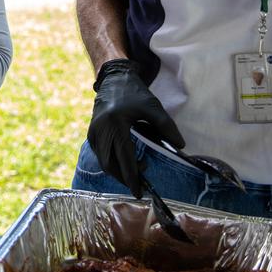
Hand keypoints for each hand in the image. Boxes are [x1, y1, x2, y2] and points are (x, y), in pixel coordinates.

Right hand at [87, 58, 183, 198]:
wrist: (114, 79)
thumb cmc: (134, 93)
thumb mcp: (153, 107)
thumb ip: (167, 126)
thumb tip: (181, 146)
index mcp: (116, 123)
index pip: (123, 157)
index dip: (132, 177)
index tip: (139, 192)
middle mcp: (101, 129)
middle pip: (109, 164)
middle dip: (123, 178)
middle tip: (138, 186)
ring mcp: (93, 131)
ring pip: (103, 161)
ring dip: (117, 171)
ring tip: (135, 172)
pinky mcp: (91, 132)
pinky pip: (100, 154)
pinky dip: (111, 162)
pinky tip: (124, 161)